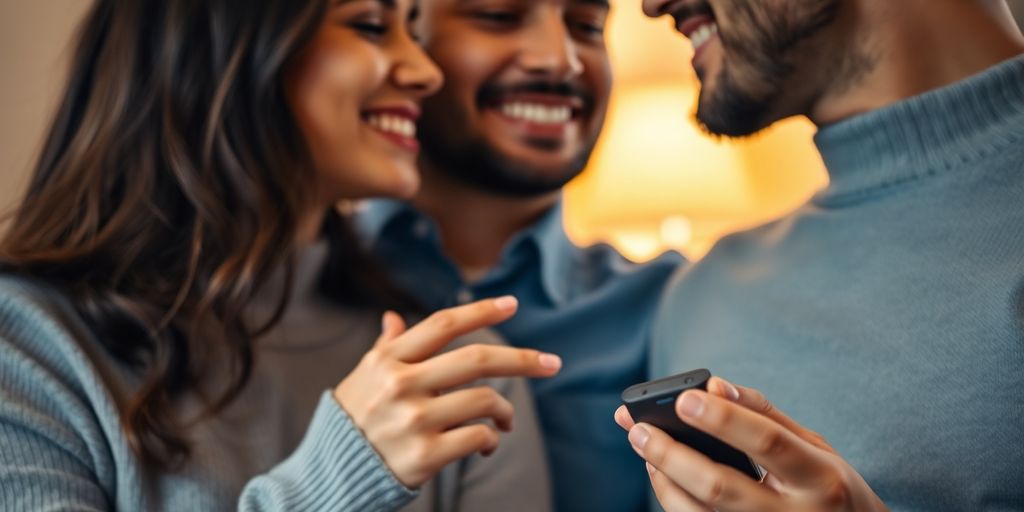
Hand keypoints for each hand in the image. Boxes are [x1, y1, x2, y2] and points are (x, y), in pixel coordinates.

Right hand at [335, 296, 561, 487]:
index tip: (513, 304)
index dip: (481, 311)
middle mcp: (400, 384)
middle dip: (522, 360)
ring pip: (484, 401)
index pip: (443, 325)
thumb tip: (393, 317)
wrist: (330, 473)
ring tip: (505, 420)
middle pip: (475, 359)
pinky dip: (491, 439)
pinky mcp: (424, 456)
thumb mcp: (362, 378)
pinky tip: (487, 444)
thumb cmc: (353, 420)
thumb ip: (384, 348)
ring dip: (505, 411)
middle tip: (552, 364)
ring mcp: (413, 420)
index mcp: (388, 360)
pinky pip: (478, 437)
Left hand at [614, 377, 887, 511]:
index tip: (683, 398)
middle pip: (720, 487)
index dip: (724, 419)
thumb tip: (713, 386)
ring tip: (644, 445)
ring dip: (663, 478)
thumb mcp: (814, 444)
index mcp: (820, 477)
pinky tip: (661, 473)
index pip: (768, 443)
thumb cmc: (827, 483)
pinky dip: (672, 498)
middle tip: (639, 428)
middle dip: (672, 454)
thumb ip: (763, 413)